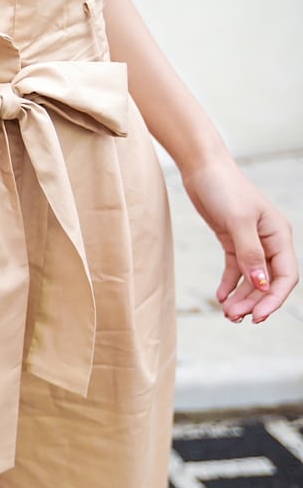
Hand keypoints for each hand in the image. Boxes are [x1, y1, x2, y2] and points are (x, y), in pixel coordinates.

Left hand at [181, 158, 297, 323]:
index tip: (257, 317)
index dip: (273, 299)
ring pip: (251, 278)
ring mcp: (250, 242)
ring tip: (226, 312)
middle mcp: (269, 241)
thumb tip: (261, 284)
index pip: (285, 276)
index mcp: (279, 236)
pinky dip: (229, 283)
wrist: (202, 169)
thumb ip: (250, 254)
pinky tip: (220, 296)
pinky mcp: (231, 240)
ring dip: (241, 296)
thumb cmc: (224, 189)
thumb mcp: (238, 222)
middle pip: (267, 281)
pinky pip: (234, 268)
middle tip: (233, 317)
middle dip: (253, 301)